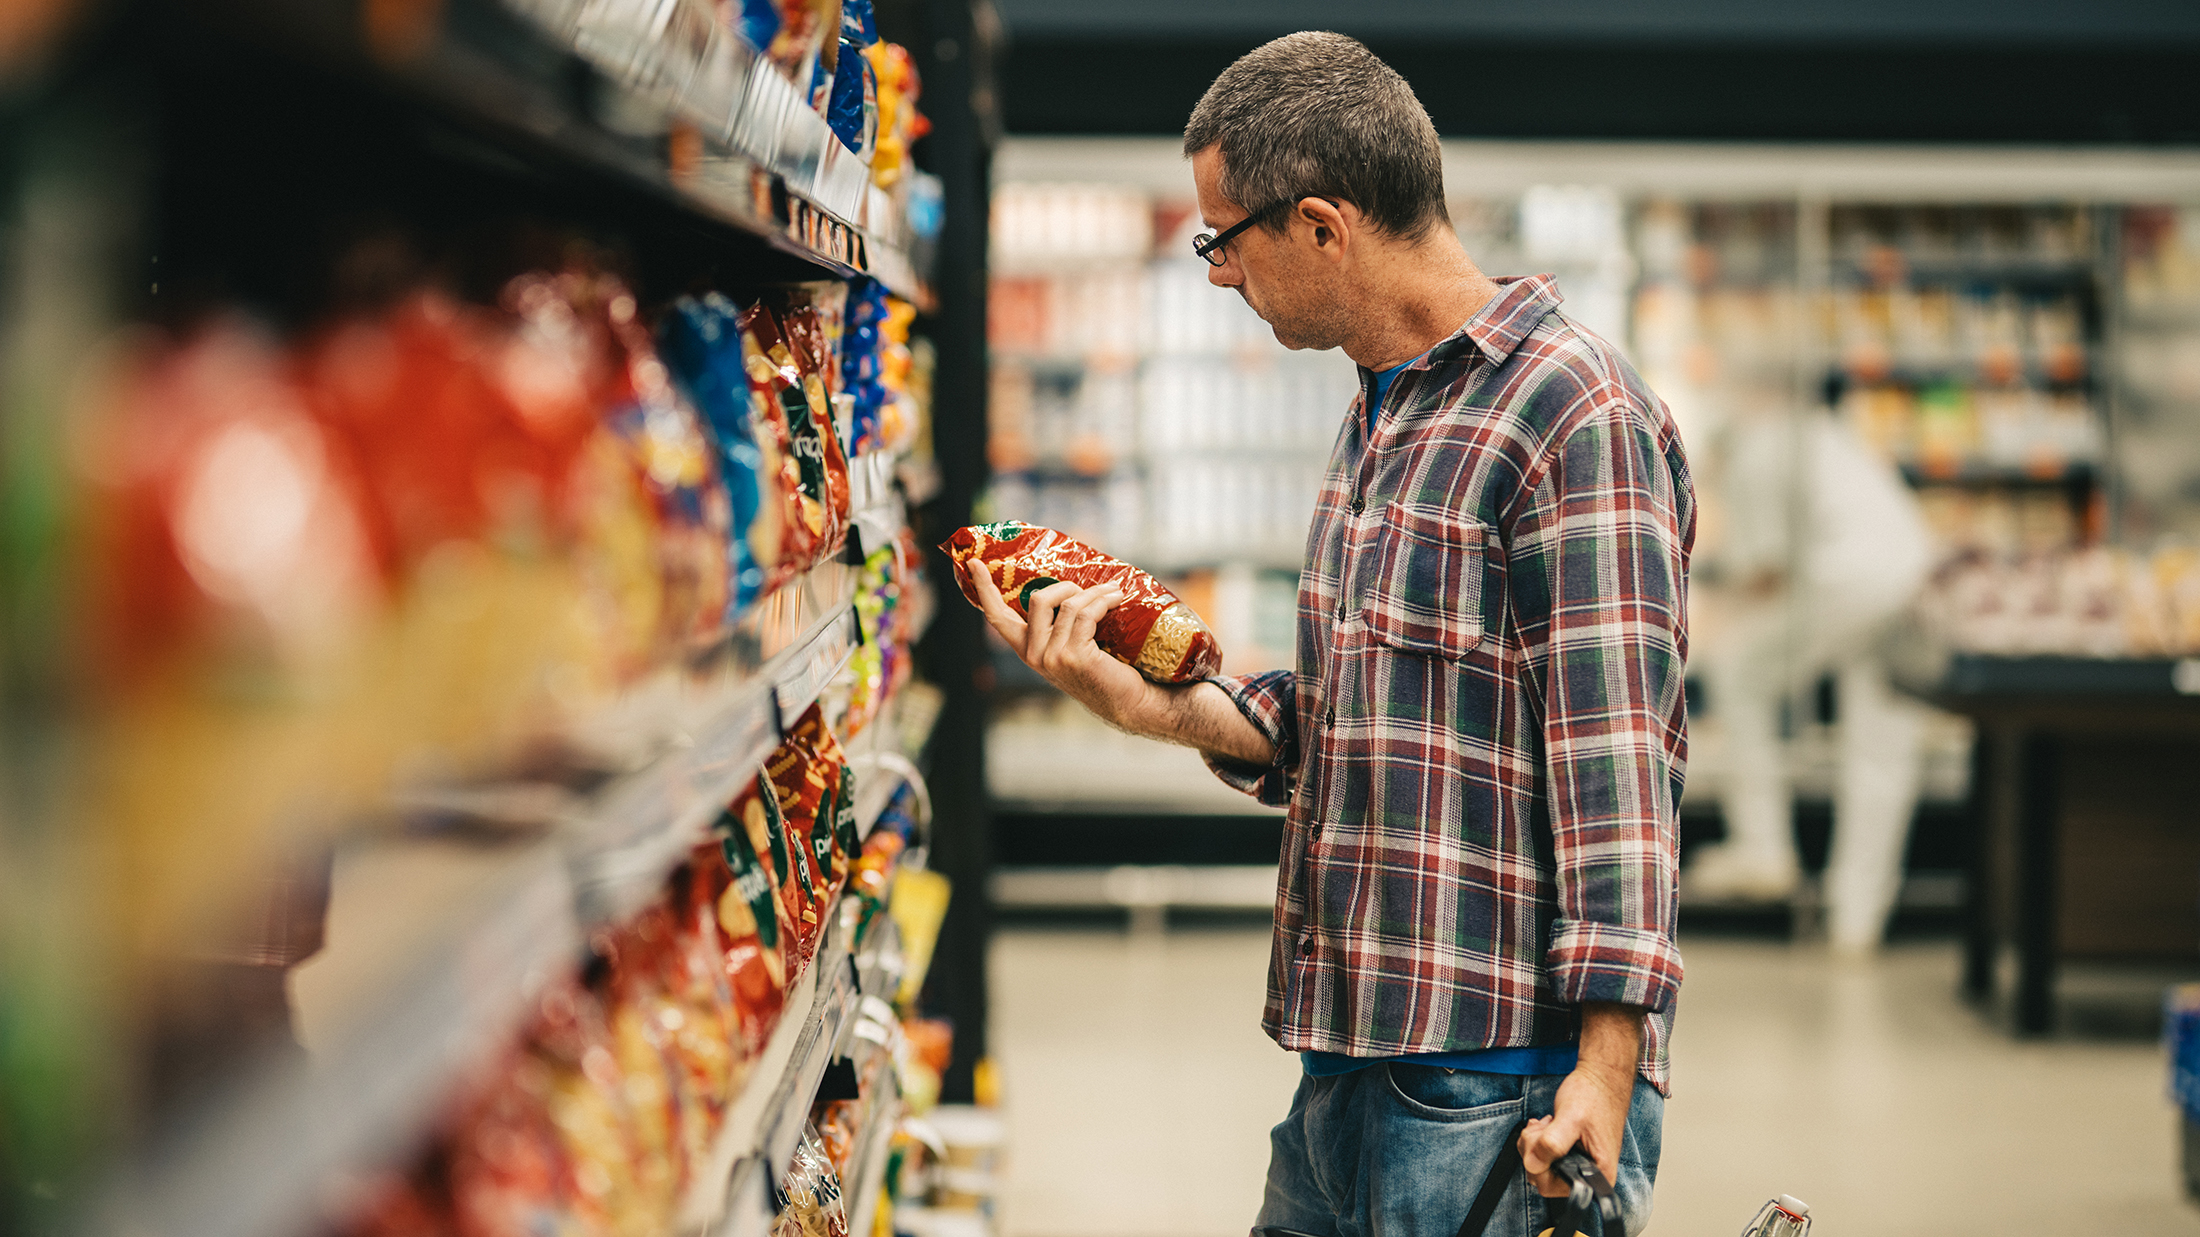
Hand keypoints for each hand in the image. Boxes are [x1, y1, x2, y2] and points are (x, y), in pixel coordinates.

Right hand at [961, 560, 1152, 728]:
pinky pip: (1087, 614)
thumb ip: (1059, 623)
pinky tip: (1117, 600)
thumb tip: (1068, 583)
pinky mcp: (1074, 656)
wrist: (1128, 700)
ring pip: (1068, 604)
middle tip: (1089, 590)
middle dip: (1066, 586)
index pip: (998, 617)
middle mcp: (1034, 655)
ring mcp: (1052, 657)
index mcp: (1028, 649)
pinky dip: (1104, 602)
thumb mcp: (1071, 644)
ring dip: (1095, 592)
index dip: (984, 589)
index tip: (974, 563)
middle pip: (1039, 599)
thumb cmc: (1104, 668)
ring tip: (1113, 592)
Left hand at [1519, 1065, 1632, 1197]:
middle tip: (1543, 1128)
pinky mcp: (1569, 1155)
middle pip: (1542, 1177)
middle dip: (1534, 1150)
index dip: (1538, 1165)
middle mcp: (1588, 1175)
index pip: (1552, 1187)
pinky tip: (1546, 1126)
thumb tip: (1532, 1164)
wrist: (1602, 1079)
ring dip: (1534, 1143)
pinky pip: (1542, 1156)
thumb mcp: (1570, 1119)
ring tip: (1547, 1124)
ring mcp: (1577, 1165)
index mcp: (1597, 1175)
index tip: (1541, 1140)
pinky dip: (1537, 1140)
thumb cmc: (1594, 1097)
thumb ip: (1552, 1143)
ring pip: (1539, 1166)